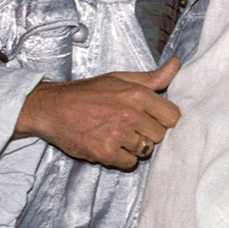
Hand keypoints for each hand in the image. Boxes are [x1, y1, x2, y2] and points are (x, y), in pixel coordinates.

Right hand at [15, 57, 181, 169]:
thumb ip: (151, 78)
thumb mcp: (119, 79)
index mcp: (137, 94)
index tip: (149, 118)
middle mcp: (129, 114)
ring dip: (133, 146)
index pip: (172, 116)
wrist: (52, 108)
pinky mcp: (105, 152)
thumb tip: (176, 64)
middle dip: (147, 133)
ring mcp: (117, 134)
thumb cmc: (87, 93)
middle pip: (159, 135)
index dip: (162, 119)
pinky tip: (107, 144)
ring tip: (115, 134)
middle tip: (128, 126)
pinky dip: (120, 158)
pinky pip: (129, 163)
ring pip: (145, 150)